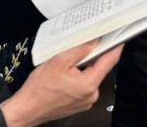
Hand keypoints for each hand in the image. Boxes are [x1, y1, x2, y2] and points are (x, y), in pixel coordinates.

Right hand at [0, 42, 122, 126]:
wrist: (26, 110)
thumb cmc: (39, 88)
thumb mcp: (59, 62)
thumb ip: (80, 50)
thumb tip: (95, 41)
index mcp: (89, 84)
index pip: (110, 61)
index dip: (116, 46)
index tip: (120, 36)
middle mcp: (91, 95)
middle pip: (100, 69)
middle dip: (95, 55)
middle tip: (89, 43)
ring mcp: (86, 101)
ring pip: (92, 77)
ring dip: (86, 66)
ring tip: (73, 59)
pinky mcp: (80, 104)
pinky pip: (85, 86)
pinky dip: (81, 76)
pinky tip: (69, 72)